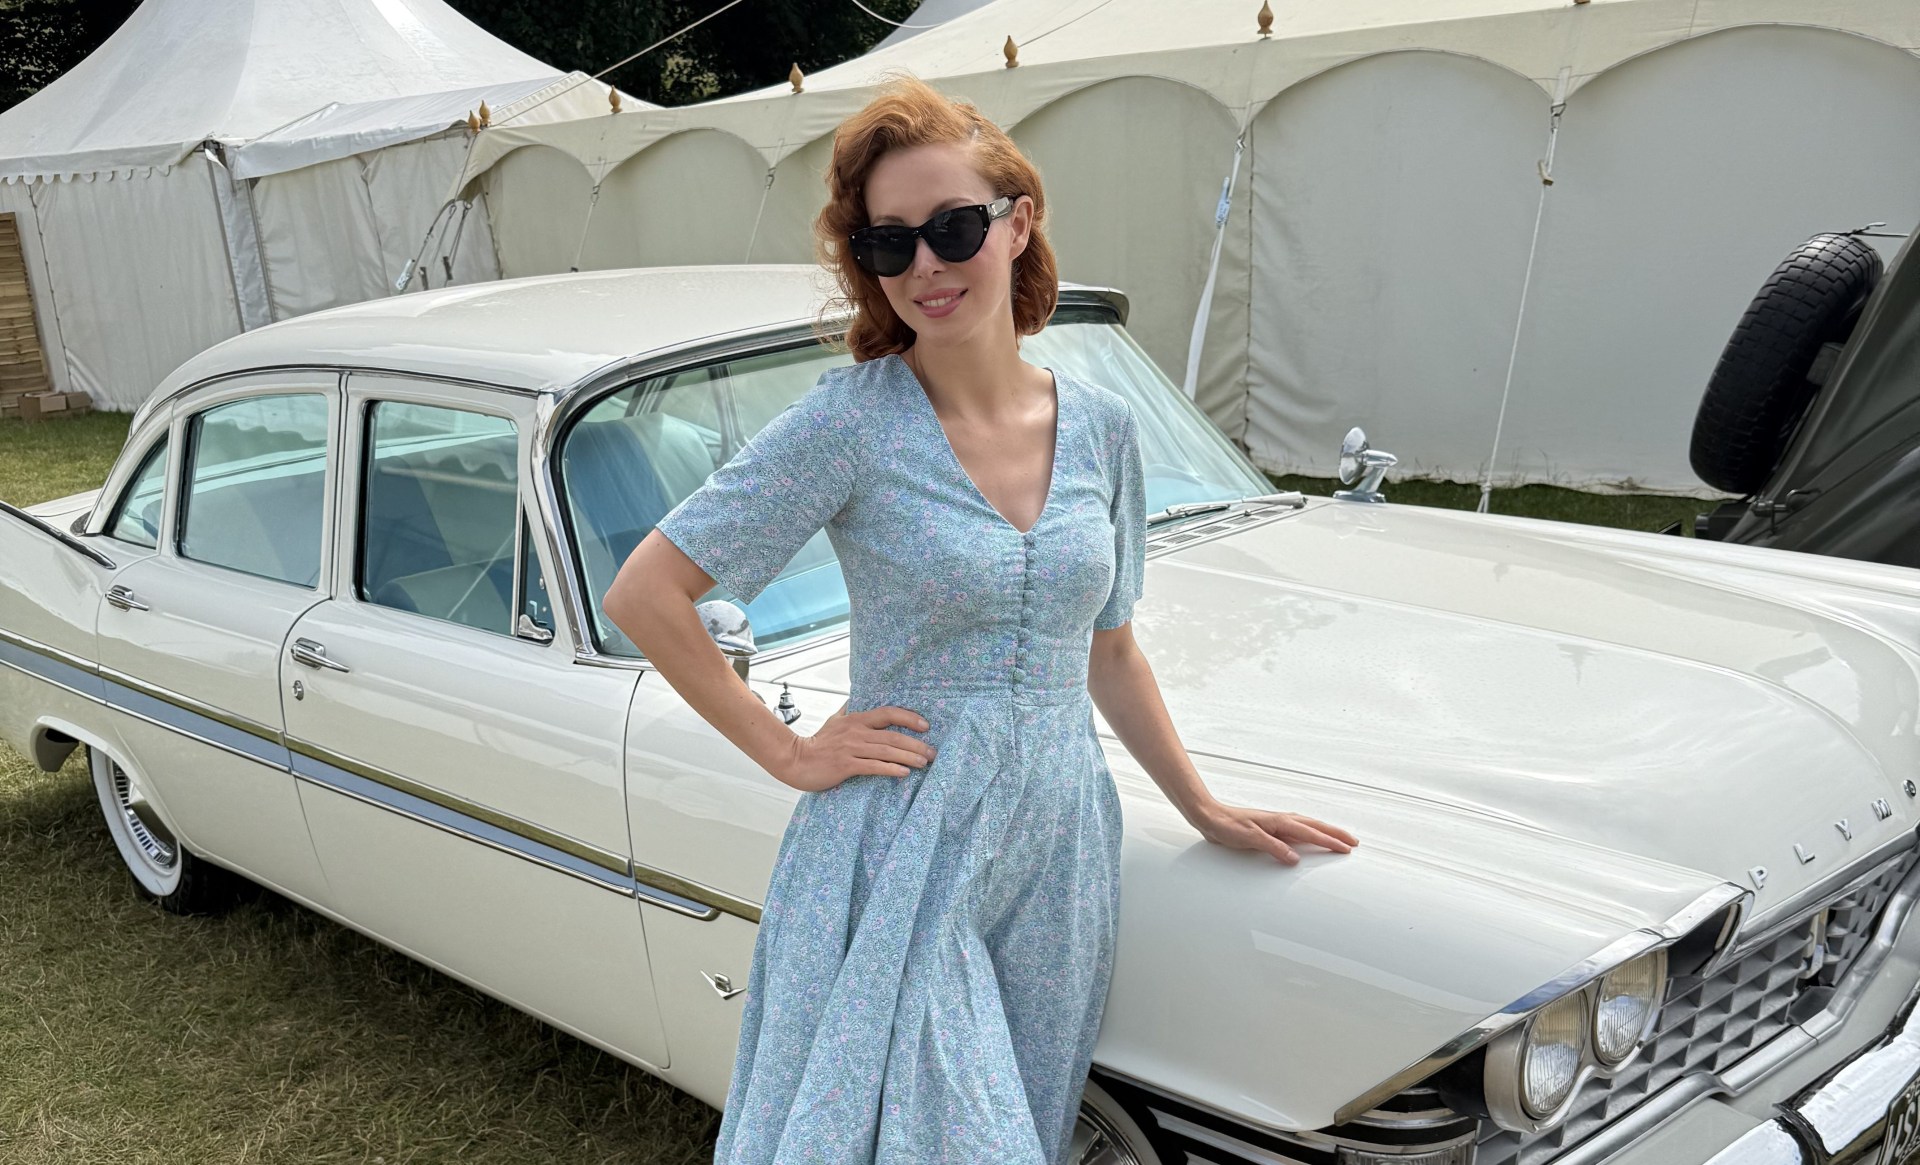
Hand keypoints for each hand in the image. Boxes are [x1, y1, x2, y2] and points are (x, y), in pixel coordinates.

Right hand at [774, 706, 935, 791]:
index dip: (908, 717)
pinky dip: (890, 769)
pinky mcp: (846, 765)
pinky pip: (873, 767)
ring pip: (886, 751)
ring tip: (924, 763)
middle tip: (932, 752)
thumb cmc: (816, 743)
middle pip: (892, 736)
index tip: (925, 725)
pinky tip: (904, 773)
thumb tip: (855, 698)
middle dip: (916, 744)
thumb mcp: (833, 721)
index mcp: (856, 720)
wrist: (795, 760)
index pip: (888, 713)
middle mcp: (856, 732)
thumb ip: (847, 711)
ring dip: (908, 757)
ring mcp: (851, 749)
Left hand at [1193, 803, 1357, 865]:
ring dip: (1326, 831)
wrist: (1211, 818)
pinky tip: (1311, 836)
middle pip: (1316, 826)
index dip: (1330, 842)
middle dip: (1336, 834)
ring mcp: (1278, 823)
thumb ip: (1274, 848)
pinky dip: (1311, 831)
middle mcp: (1282, 820)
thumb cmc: (1228, 827)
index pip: (1312, 833)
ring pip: (1309, 826)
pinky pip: (1298, 829)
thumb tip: (1295, 859)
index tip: (1347, 849)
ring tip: (1340, 839)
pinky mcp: (1272, 828)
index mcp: (1280, 822)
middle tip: (1354, 843)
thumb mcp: (1251, 839)